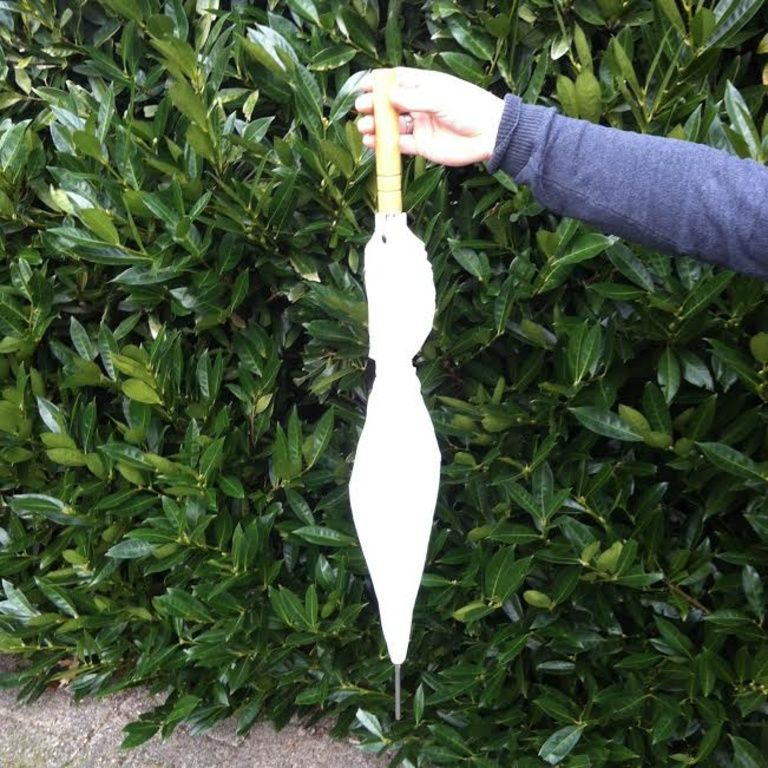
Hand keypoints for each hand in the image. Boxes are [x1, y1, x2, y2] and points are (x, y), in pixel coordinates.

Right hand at [355, 67, 504, 167]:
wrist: (489, 135)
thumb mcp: (439, 98)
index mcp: (424, 85)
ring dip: (376, 126)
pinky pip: (399, 145)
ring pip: (392, 126)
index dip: (378, 83)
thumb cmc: (469, 108)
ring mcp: (420, 125)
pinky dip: (385, 144)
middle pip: (389, 104)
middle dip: (374, 106)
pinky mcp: (422, 146)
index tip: (363, 86)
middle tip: (362, 108)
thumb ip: (412, 98)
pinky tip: (372, 142)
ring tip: (364, 127)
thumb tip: (387, 96)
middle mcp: (419, 104)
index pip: (396, 81)